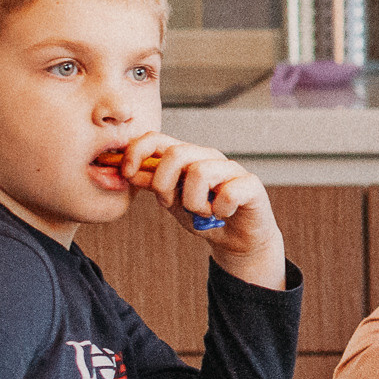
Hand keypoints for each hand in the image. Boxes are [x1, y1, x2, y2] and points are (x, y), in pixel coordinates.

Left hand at [117, 132, 285, 289]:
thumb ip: (154, 185)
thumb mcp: (173, 201)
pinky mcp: (251, 185)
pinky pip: (227, 193)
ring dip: (194, 203)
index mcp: (187, 157)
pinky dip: (219, 211)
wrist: (237, 240)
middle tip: (173, 203)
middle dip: (164, 183)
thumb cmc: (205, 216)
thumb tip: (128, 171)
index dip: (137, 151)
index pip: (157, 139)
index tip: (127, 173)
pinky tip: (223, 214)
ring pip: (200, 173)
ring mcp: (232, 169)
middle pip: (176, 153)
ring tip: (203, 212)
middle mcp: (209, 157)